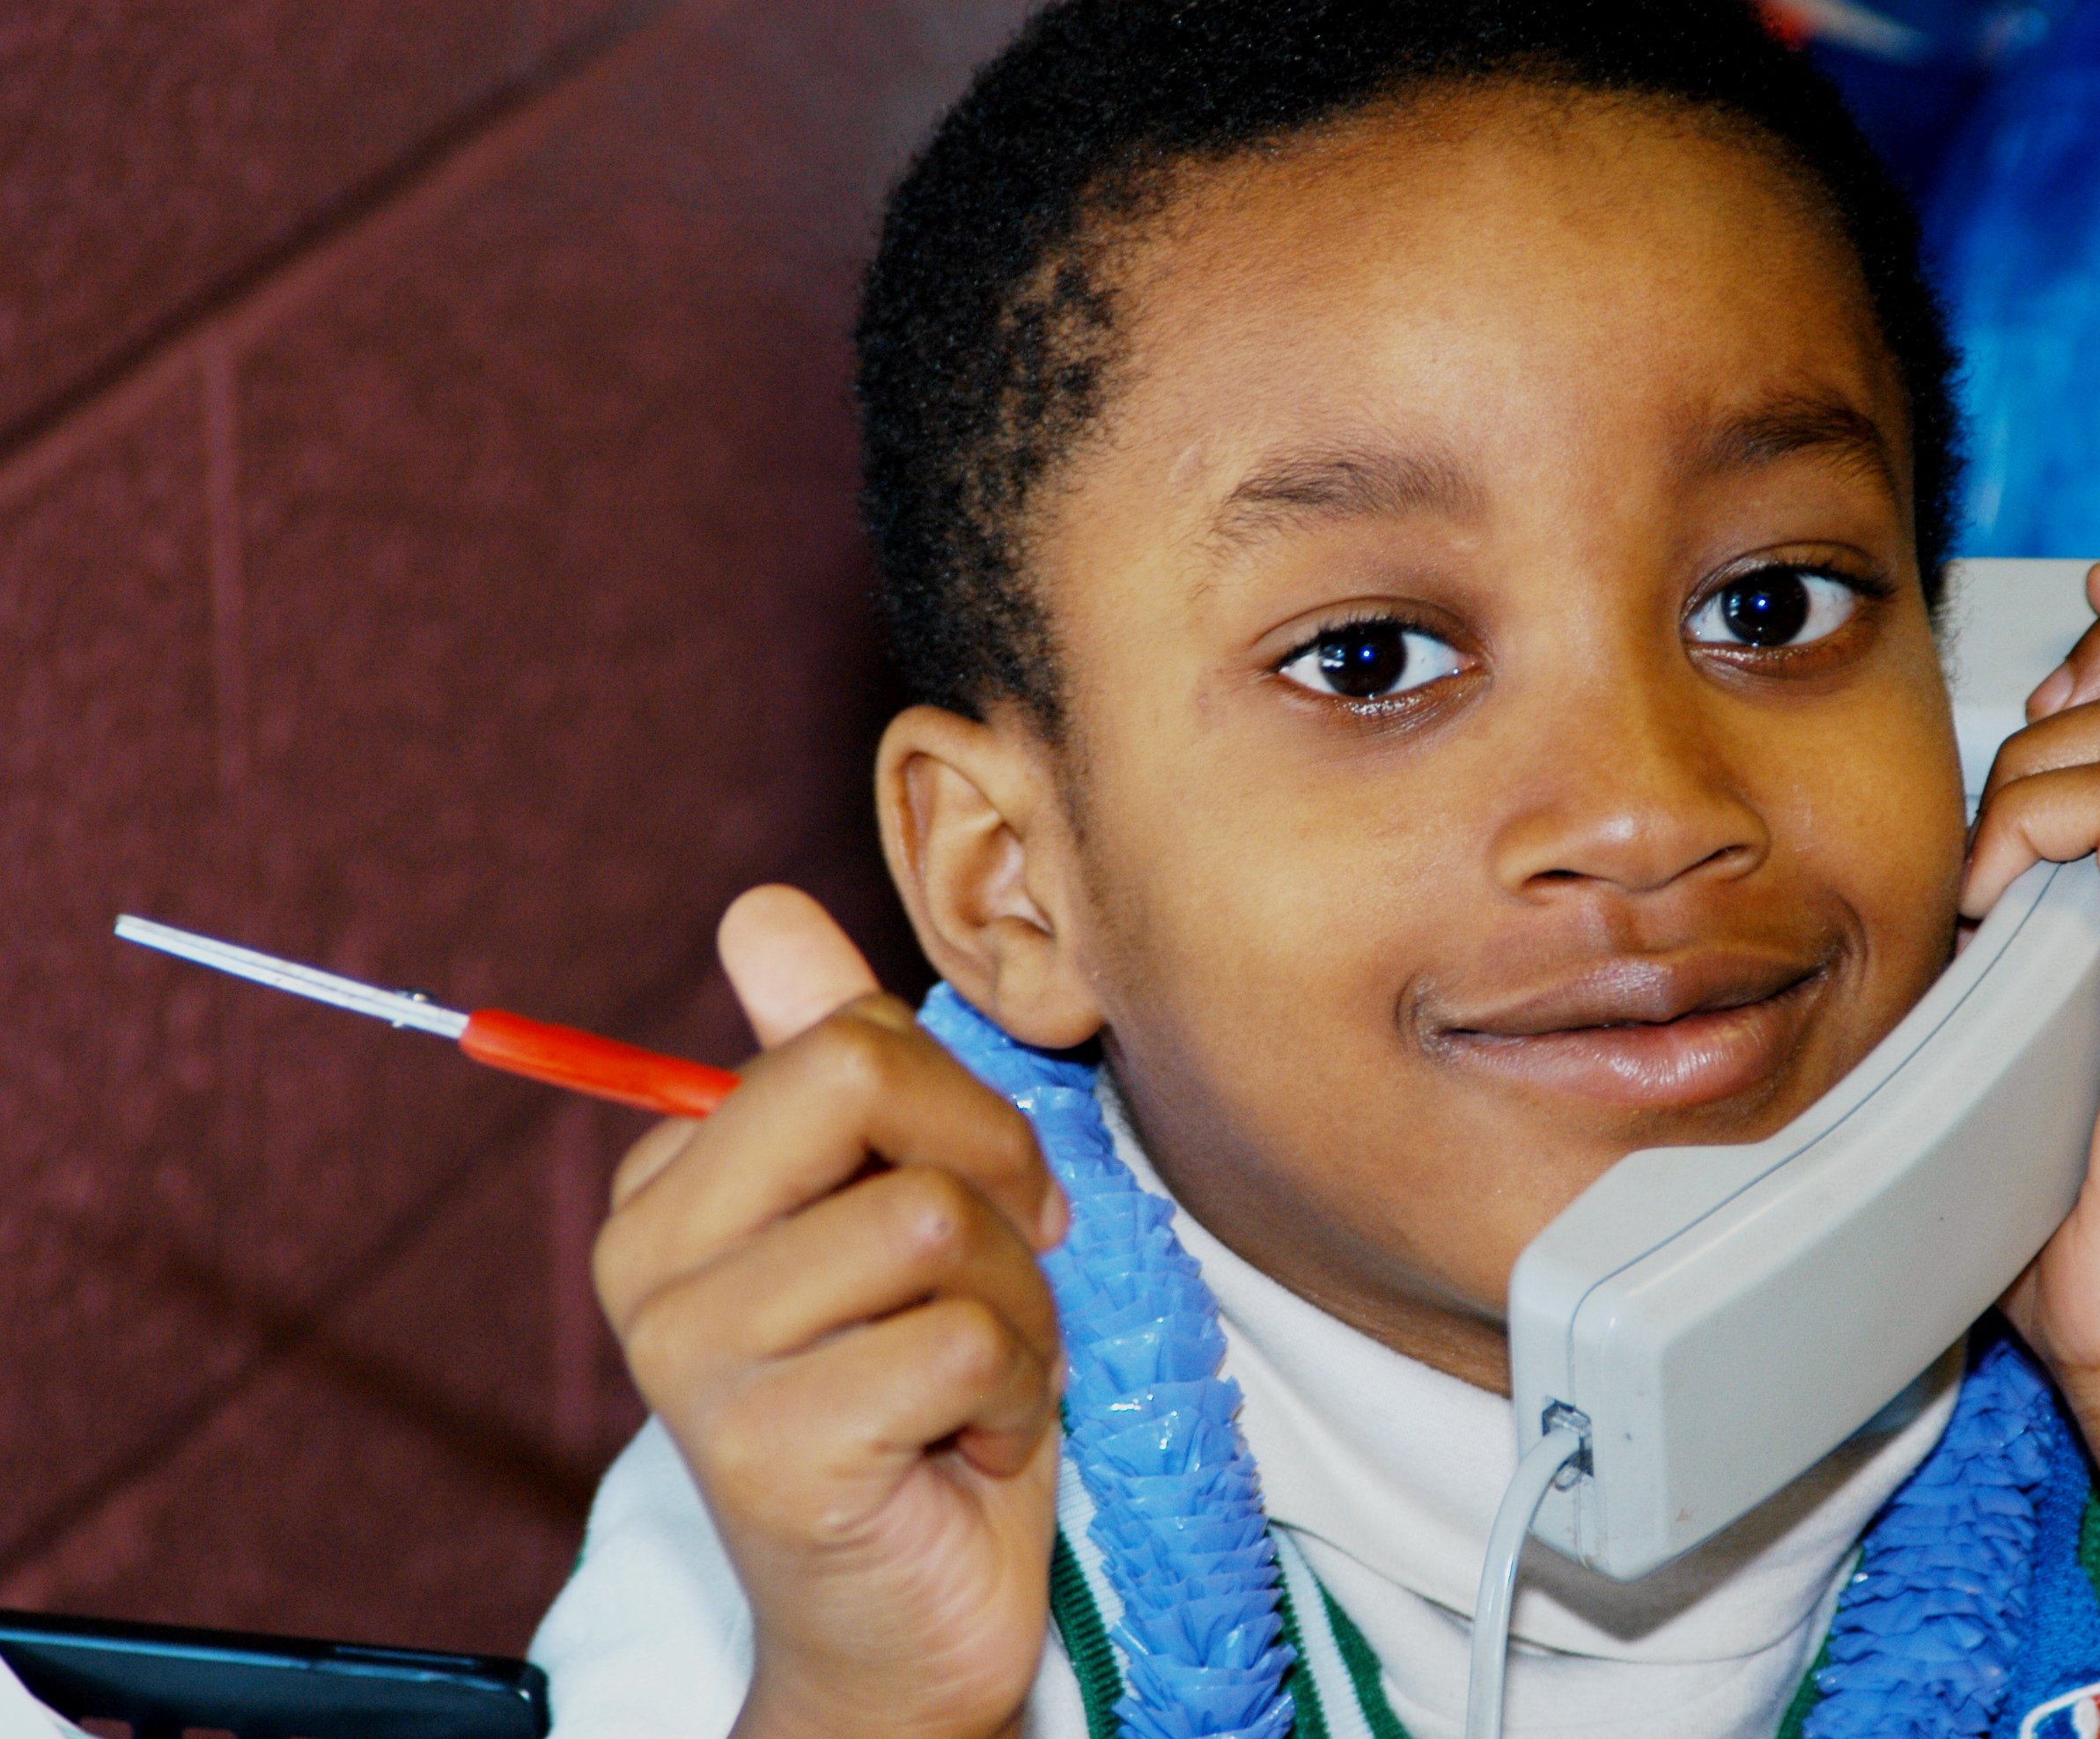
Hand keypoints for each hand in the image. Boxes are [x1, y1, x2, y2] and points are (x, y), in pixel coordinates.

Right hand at [594, 886, 1067, 1738]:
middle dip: (993, 1168)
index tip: (986, 1205)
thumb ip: (839, 1059)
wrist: (906, 1625)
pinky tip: (971, 1444)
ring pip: (933, 1217)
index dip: (963, 1113)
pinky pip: (960, 1339)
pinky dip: (1017, 1392)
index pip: (842, 1039)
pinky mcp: (767, 1449)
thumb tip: (760, 906)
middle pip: (862, 1080)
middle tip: (1017, 1263)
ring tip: (982, 1376)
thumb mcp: (900, 1208)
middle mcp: (651, 1260)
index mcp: (672, 1185)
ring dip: (1018, 1305)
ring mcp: (694, 1357)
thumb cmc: (922, 1402)